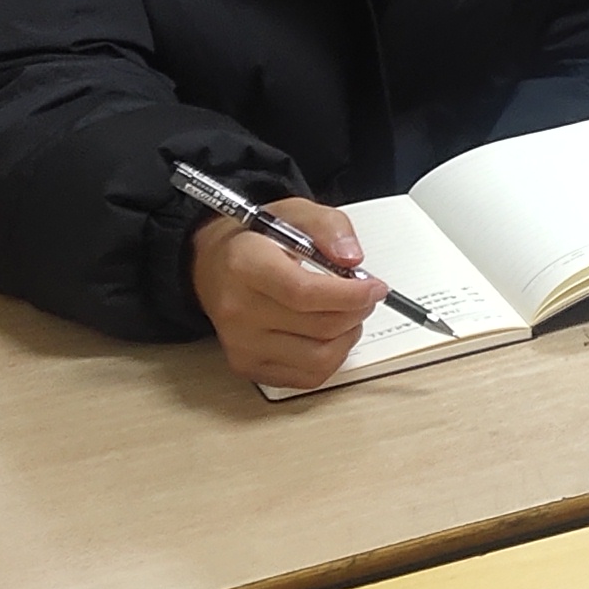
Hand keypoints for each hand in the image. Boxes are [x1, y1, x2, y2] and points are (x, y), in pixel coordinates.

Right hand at [190, 197, 384, 389]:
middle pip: (319, 326)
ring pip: (319, 357)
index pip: (304, 292)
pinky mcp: (249, 367)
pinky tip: (330, 335)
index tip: (374, 287)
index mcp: (245, 266)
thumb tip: (352, 259)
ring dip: (348, 336)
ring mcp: (241, 345)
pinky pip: (307, 377)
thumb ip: (329, 227)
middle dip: (357, 310)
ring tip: (347, 313)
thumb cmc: (257, 241)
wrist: (214, 266)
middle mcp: (238, 311)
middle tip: (365, 295)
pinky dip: (332, 358)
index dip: (349, 294)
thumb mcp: (295, 211)